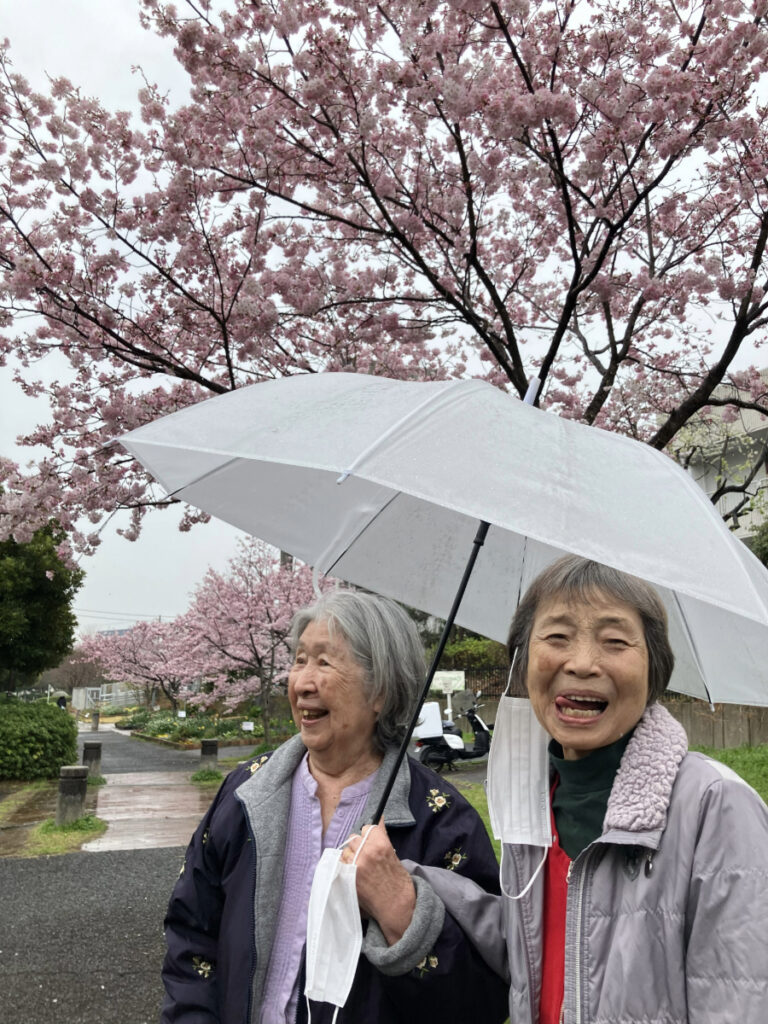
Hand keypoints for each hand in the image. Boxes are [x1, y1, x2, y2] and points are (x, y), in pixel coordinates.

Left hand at [341, 823, 415, 945]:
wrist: (396, 905)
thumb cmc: (398, 882)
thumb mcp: (393, 855)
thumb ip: (381, 838)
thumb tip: (378, 819)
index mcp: (380, 844)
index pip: (367, 828)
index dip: (368, 835)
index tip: (370, 840)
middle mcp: (366, 852)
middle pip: (354, 838)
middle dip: (358, 845)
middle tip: (365, 856)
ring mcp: (355, 864)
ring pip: (345, 851)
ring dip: (350, 856)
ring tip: (360, 867)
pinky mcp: (348, 876)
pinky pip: (340, 864)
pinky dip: (344, 867)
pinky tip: (353, 873)